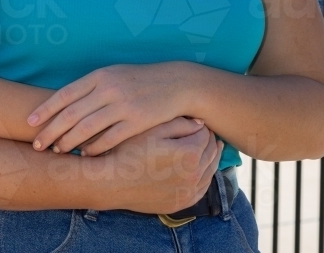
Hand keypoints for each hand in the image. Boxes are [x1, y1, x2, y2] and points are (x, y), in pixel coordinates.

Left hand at [29, 63, 191, 155]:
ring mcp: (123, 105)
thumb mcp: (114, 75)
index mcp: (100, 75)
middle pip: (72, 113)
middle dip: (51, 130)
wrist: (175, 83)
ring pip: (87, 128)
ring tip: (57, 151)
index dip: (45, 109)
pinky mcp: (137, 121)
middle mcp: (109, 88)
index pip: (65, 94)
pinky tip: (84, 154)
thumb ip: (91, 87)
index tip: (30, 122)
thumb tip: (65, 105)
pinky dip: (94, 148)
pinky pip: (109, 139)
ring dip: (69, 142)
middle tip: (37, 144)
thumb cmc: (139, 80)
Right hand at [105, 118, 221, 214]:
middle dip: (209, 140)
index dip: (201, 125)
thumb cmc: (130, 151)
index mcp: (189, 154)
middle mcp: (194, 176)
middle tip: (203, 131)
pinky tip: (200, 169)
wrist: (112, 182)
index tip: (196, 120)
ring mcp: (188, 193)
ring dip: (210, 158)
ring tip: (207, 147)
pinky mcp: (180, 204)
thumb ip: (180, 124)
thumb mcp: (153, 129)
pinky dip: (204, 177)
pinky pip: (201, 189)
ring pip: (209, 172)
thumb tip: (201, 123)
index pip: (206, 135)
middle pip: (211, 153)